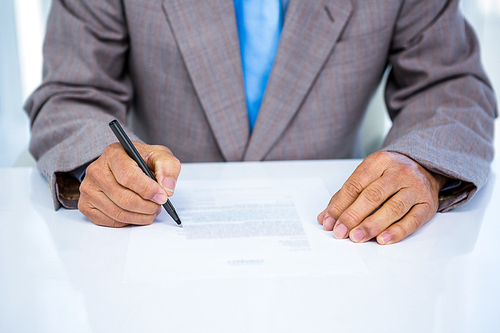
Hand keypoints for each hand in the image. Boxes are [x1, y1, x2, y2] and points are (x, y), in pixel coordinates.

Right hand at [78, 142, 180, 226]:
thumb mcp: (159, 156)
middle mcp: (96, 170)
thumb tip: (166, 188)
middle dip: (147, 206)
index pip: (128, 176)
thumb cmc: (141, 161)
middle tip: (158, 206)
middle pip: (123, 198)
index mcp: (113, 154)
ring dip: (140, 216)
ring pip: (117, 212)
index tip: (162, 197)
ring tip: (151, 210)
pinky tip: (137, 214)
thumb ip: (168, 167)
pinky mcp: (86, 205)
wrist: (126, 166)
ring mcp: (88, 189)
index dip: (148, 190)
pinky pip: (110, 221)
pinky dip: (128, 222)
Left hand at [317, 151, 446, 244]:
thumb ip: (345, 195)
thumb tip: (326, 218)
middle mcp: (399, 173)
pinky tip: (382, 239)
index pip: (355, 184)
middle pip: (373, 196)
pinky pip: (412, 220)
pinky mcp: (427, 204)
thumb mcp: (367, 175)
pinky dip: (397, 232)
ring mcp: (415, 188)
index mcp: (379, 161)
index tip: (329, 222)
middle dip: (353, 216)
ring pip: (392, 208)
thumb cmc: (390, 174)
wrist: (425, 166)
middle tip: (340, 232)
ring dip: (372, 225)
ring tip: (356, 237)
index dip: (340, 205)